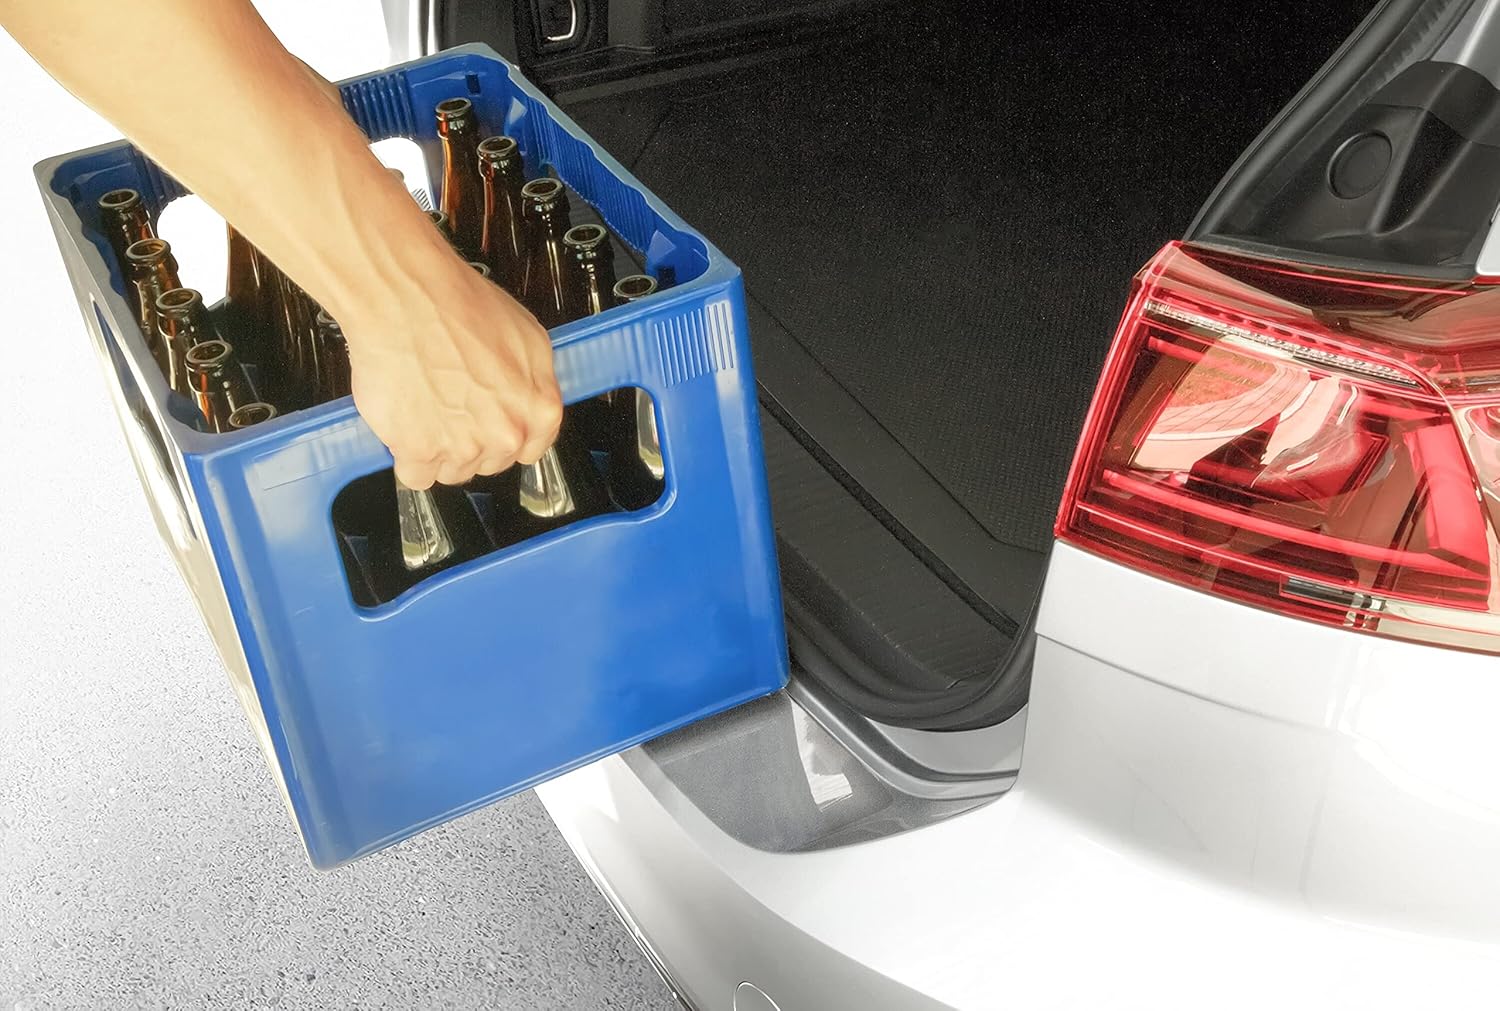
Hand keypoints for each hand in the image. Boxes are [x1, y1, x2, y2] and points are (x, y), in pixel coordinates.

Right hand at [342, 257, 562, 489]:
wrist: (406, 298)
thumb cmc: (458, 306)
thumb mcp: (528, 337)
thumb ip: (534, 382)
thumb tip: (529, 400)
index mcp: (540, 409)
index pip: (529, 449)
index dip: (503, 434)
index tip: (488, 427)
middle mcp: (506, 434)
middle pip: (489, 462)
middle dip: (470, 440)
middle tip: (449, 404)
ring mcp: (464, 447)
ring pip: (452, 471)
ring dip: (437, 448)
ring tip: (425, 405)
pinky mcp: (420, 452)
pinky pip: (415, 476)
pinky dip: (406, 456)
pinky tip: (406, 425)